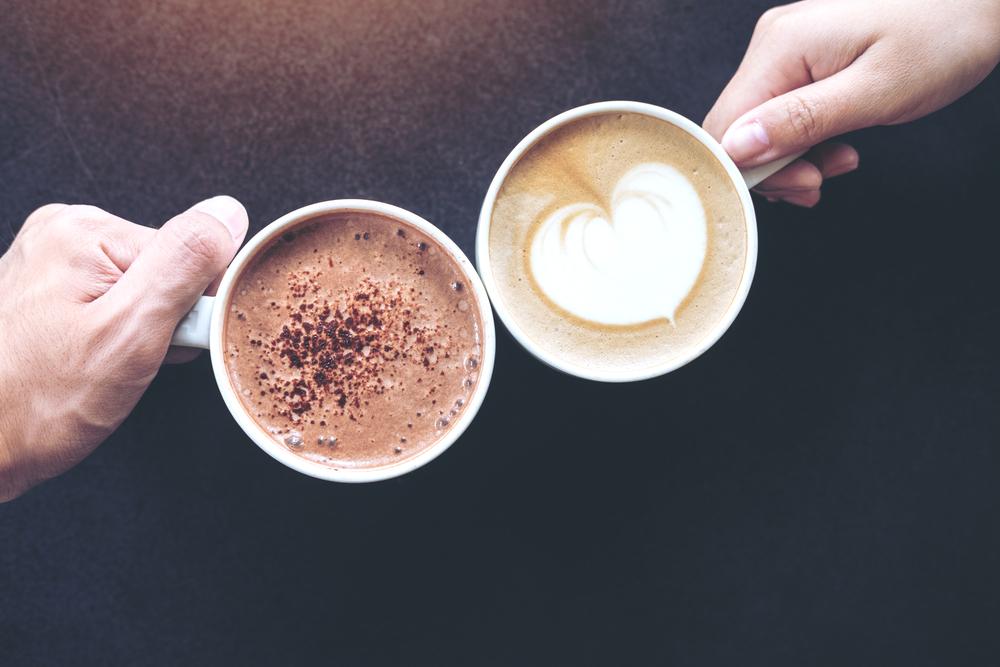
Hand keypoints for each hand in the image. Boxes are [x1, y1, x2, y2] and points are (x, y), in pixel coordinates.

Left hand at [0, 196, 247, 500]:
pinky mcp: (48, 293)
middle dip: (166, 322)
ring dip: (144, 333)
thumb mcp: (130, 333)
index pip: (188, 254)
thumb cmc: (37, 404)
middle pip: (166, 269)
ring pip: (143, 291)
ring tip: (108, 368)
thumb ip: (183, 266)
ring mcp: (51, 264)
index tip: (166, 343)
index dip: (192, 308)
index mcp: (84, 232)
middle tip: (132, 362)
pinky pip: (114, 304)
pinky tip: (96, 364)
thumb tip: (227, 214)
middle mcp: (63, 235)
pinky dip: (119, 338)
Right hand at [704, 0, 999, 205]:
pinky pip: (780, 110)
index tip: (798, 187)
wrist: (980, 2)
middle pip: (737, 128)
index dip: (749, 170)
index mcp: (780, 48)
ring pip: (758, 125)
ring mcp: (785, 48)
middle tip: (819, 184)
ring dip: (792, 157)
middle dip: (774, 168)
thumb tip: (737, 147)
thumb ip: (801, 121)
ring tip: (838, 163)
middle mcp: (772, 44)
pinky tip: (836, 144)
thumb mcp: (874, 92)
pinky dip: (803, 138)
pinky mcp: (802, 57)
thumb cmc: (943, 37)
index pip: (726, 127)